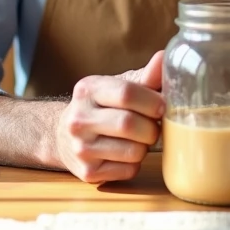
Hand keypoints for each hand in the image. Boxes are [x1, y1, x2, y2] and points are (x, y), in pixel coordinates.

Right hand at [55, 51, 164, 183]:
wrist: (64, 136)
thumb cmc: (102, 107)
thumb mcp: (118, 86)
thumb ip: (145, 76)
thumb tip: (165, 56)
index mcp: (88, 90)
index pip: (126, 93)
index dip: (152, 101)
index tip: (163, 106)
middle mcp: (79, 119)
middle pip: (130, 124)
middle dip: (152, 127)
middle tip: (154, 126)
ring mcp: (80, 148)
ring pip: (133, 151)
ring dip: (146, 147)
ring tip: (139, 139)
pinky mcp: (88, 173)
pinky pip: (129, 170)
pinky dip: (136, 163)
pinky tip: (126, 153)